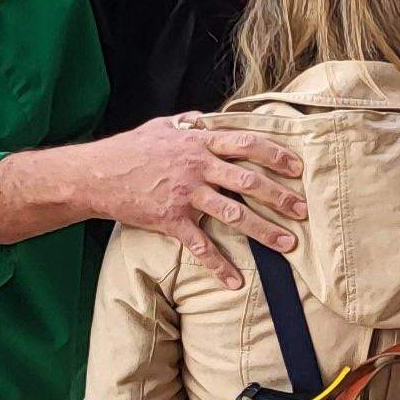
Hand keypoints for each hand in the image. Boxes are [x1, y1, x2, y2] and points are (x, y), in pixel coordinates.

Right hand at [87, 116, 307, 286]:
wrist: (96, 174)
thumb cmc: (129, 149)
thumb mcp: (160, 127)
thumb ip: (188, 123)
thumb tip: (206, 118)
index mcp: (199, 143)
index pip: (246, 144)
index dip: (275, 155)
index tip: (297, 167)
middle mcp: (197, 167)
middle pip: (248, 181)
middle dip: (280, 196)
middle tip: (303, 210)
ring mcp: (186, 195)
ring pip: (233, 214)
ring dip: (263, 230)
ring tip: (287, 244)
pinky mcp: (171, 220)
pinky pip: (200, 246)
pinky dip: (219, 265)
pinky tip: (235, 281)